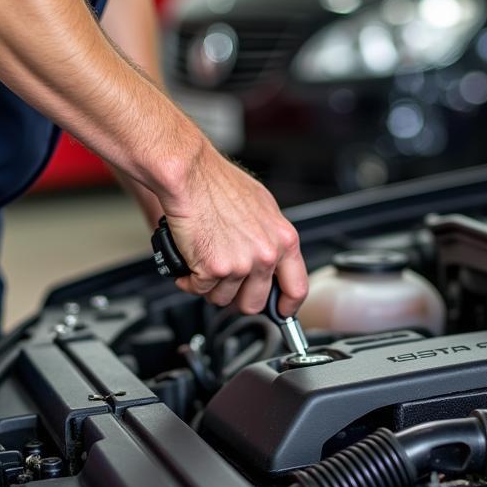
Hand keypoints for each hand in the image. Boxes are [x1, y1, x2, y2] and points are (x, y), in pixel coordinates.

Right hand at [161, 144, 307, 315]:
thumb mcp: (262, 208)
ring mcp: (240, 264)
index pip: (297, 288)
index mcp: (283, 240)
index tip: (280, 311)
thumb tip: (271, 260)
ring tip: (203, 260)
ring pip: (223, 299)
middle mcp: (266, 255)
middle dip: (236, 298)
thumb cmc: (219, 184)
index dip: (287, 306)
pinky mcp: (213, 269)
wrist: (190, 176)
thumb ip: (270, 238)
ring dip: (210, 286)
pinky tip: (189, 260)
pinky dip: (190, 280)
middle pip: (255, 303)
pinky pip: (199, 290)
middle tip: (225, 283)